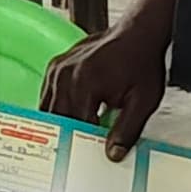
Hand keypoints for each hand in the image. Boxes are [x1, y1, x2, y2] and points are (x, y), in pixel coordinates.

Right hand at [42, 15, 170, 158]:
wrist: (138, 34)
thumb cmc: (142, 63)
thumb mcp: (142, 101)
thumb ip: (127, 130)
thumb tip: (112, 154)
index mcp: (84, 85)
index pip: (75, 128)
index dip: (83, 145)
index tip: (91, 157)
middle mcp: (65, 76)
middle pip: (57, 120)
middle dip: (69, 136)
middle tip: (81, 152)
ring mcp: (57, 69)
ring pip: (48, 110)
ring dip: (60, 123)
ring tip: (75, 135)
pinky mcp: (55, 67)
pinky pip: (47, 96)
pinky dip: (56, 109)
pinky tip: (72, 116)